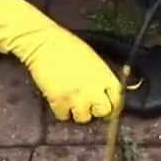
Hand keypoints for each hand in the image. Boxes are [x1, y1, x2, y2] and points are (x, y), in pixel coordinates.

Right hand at [0, 0, 120, 122]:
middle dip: (96, 110)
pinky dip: (60, 110)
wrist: (42, 42)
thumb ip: (102, 78)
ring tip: (70, 100)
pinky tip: (58, 98)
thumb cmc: (67, 46)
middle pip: (103, 112)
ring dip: (77, 112)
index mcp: (104, 75)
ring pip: (83, 118)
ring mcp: (76, 96)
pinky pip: (64, 116)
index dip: (112, 106)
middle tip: (87, 104)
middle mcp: (93, 88)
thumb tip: (107, 93)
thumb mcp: (94, 60)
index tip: (106, 108)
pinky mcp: (59, 100)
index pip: (118, 100)